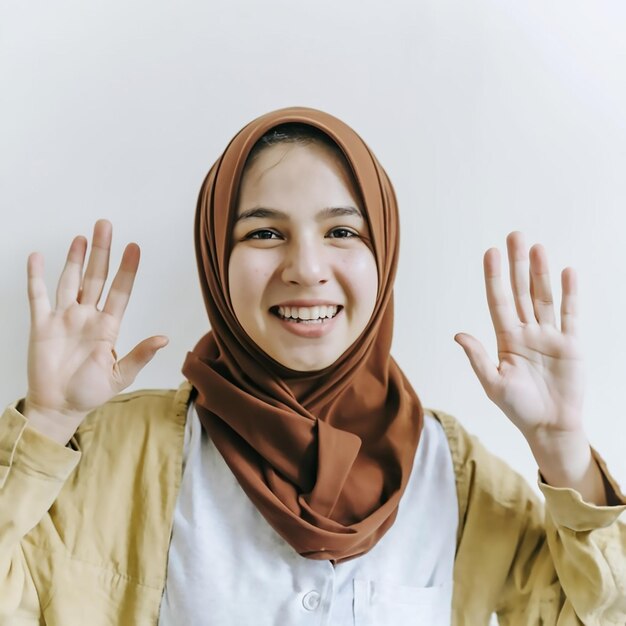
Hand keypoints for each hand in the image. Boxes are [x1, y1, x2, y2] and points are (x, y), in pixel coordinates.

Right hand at [23, 219, 167, 443]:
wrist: (59, 407)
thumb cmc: (90, 393)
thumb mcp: (120, 376)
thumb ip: (139, 355)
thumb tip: (164, 339)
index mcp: (108, 327)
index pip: (120, 291)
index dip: (127, 270)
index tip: (134, 247)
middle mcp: (87, 316)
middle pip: (96, 277)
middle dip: (101, 252)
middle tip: (106, 226)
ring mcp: (64, 318)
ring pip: (70, 280)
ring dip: (75, 258)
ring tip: (82, 236)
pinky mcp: (41, 325)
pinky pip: (37, 295)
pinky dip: (35, 276)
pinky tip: (37, 257)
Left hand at [454, 232, 583, 440]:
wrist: (550, 426)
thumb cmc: (518, 408)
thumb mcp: (493, 384)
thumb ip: (478, 357)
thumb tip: (458, 334)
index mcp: (506, 339)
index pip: (498, 301)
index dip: (494, 278)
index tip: (490, 253)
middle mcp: (527, 331)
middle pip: (521, 291)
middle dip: (517, 265)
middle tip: (514, 236)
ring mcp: (549, 335)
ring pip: (544, 297)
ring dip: (541, 272)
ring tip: (537, 248)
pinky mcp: (571, 343)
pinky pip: (570, 314)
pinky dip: (569, 294)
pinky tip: (567, 273)